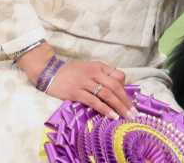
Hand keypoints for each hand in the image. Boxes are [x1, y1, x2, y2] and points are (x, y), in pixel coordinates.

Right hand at [17, 43, 133, 118]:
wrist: (49, 71)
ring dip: (118, 106)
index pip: (118, 76)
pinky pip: (94, 101)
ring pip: (107, 94)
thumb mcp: (89, 67)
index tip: (130, 101)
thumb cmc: (71, 71)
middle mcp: (94, 73)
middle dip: (126, 100)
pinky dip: (104, 109)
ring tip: (126, 116)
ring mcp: (85, 82)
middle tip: (134, 112)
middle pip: (115, 87)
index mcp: (99, 66)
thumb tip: (117, 85)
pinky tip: (111, 116)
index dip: (125, 89)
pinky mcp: (76, 92)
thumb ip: (102, 74)